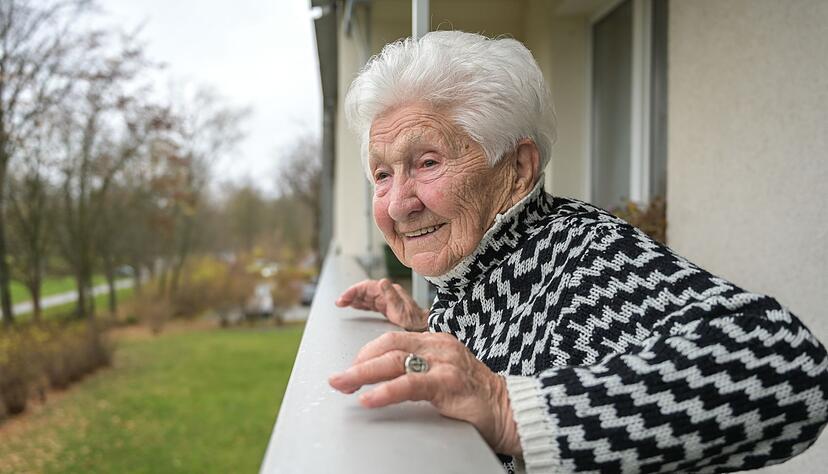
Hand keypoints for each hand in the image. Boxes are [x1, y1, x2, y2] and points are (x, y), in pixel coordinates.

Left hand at [328, 331, 521, 455]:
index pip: (393, 338)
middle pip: (388, 346)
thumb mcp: (445, 375)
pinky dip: (384, 391)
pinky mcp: (448, 383)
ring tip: (342, 385)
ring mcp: (444, 363)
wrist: (512, 412)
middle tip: (336, 379)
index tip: (350, 368)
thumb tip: (385, 380)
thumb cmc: (476, 398)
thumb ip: (419, 371)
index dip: (367, 352)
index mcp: (436, 341)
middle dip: (358, 362)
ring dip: (362, 374)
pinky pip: (409, 384)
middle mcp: (439, 346)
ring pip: (394, 361)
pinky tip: (368, 399)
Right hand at [335, 278, 428, 330]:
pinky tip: (353, 306)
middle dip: (349, 295)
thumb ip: (391, 294)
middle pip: (363, 291)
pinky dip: (359, 304)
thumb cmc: (413, 318)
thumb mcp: (401, 307)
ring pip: (364, 296)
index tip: (343, 299)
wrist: (422, 325)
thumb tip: (381, 281)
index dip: (352, 291)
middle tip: (338, 303)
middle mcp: (385, 293)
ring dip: (353, 299)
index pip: (365, 287)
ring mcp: (384, 299)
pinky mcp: (384, 306)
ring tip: (341, 304)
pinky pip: (368, 303)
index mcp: (387, 291)